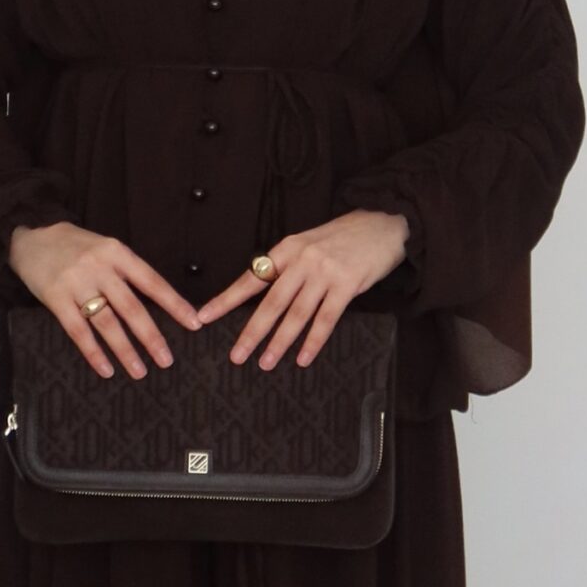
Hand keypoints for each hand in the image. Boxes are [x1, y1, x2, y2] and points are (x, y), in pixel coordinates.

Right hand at [8, 221, 205, 379]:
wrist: (32, 235)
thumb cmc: (76, 246)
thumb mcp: (106, 248)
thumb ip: (127, 272)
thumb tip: (158, 305)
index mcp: (117, 253)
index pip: (152, 282)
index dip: (174, 304)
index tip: (194, 324)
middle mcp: (99, 267)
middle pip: (131, 308)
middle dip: (151, 337)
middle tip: (167, 360)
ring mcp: (77, 283)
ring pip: (107, 323)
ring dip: (125, 350)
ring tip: (140, 371)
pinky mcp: (55, 298)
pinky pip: (77, 330)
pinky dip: (93, 352)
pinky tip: (105, 369)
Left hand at [193, 210, 410, 370]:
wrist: (383, 224)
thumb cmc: (343, 238)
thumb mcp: (308, 244)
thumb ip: (288, 267)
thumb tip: (264, 298)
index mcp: (286, 249)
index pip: (251, 278)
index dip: (226, 300)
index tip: (204, 317)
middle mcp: (302, 260)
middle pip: (270, 302)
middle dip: (251, 332)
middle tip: (236, 355)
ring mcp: (325, 272)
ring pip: (296, 314)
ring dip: (279, 342)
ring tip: (265, 362)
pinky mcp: (347, 284)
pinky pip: (326, 319)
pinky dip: (313, 341)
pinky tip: (302, 358)